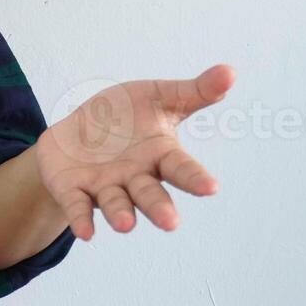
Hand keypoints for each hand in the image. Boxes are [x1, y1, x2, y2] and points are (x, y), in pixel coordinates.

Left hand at [34, 64, 235, 240]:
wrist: (78, 132)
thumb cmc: (125, 116)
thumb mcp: (157, 97)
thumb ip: (194, 92)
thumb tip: (231, 72)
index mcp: (159, 155)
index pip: (181, 168)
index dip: (195, 178)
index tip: (211, 187)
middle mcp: (136, 177)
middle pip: (150, 194)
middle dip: (159, 208)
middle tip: (170, 222)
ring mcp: (105, 186)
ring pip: (116, 203)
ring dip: (121, 214)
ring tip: (126, 224)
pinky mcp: (74, 189)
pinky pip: (78, 205)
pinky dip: (81, 218)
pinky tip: (85, 233)